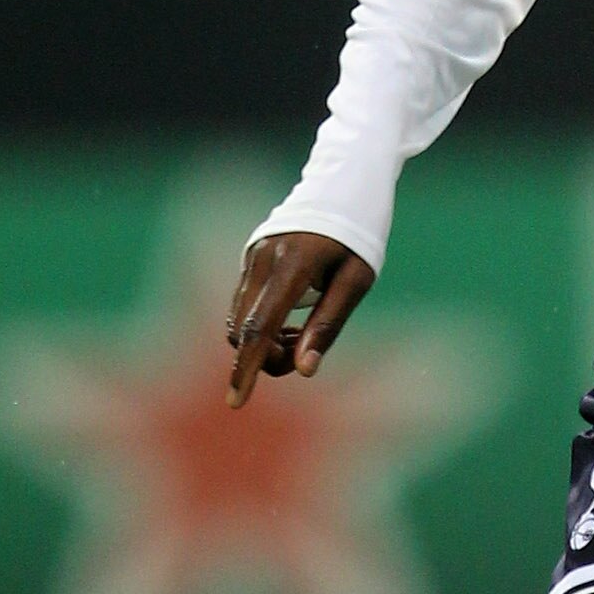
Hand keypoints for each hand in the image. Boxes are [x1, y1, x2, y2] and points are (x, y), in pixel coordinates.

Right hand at [226, 231, 373, 410]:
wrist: (340, 191)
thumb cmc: (357, 239)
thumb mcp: (355, 282)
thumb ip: (327, 326)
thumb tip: (304, 370)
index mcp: (294, 265)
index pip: (259, 326)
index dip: (247, 367)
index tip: (237, 402)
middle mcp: (263, 260)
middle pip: (244, 330)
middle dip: (265, 357)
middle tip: (301, 353)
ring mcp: (251, 257)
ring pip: (239, 320)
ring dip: (263, 342)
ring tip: (299, 335)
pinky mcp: (248, 258)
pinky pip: (242, 305)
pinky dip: (259, 325)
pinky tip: (288, 323)